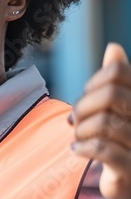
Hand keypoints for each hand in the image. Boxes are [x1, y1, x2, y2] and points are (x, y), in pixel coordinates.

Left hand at [72, 43, 130, 198]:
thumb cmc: (124, 139)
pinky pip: (104, 149)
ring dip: (81, 131)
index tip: (86, 98)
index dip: (94, 83)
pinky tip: (78, 150)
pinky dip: (84, 148)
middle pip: (111, 95)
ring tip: (79, 138)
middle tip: (75, 122)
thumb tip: (113, 48)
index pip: (119, 73)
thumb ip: (119, 80)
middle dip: (83, 107)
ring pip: (105, 123)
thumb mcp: (120, 107)